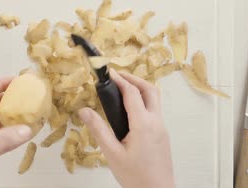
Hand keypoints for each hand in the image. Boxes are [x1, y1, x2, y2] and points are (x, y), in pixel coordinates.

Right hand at [78, 69, 175, 187]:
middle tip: (117, 76)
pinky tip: (130, 109)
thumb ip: (98, 130)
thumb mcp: (112, 153)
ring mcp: (162, 128)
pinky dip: (144, 101)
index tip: (108, 72)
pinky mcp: (163, 135)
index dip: (120, 80)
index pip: (132, 93)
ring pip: (155, 100)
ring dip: (141, 89)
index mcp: (143, 124)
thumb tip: (84, 110)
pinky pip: (155, 110)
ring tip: (123, 89)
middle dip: (134, 79)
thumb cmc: (135, 176)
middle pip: (150, 90)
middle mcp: (156, 122)